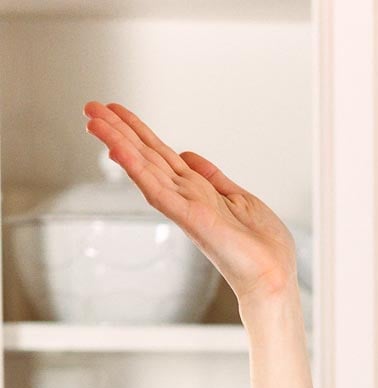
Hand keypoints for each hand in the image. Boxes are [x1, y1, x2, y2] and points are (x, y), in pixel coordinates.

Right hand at [82, 101, 295, 307]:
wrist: (275, 276)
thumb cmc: (263, 248)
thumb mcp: (240, 198)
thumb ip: (213, 177)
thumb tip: (188, 155)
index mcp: (198, 191)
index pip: (161, 155)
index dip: (138, 132)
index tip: (115, 112)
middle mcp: (186, 197)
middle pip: (146, 156)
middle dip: (118, 130)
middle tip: (89, 107)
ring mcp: (185, 207)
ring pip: (145, 167)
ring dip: (118, 142)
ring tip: (93, 119)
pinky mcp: (190, 218)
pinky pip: (157, 190)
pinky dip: (136, 169)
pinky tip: (117, 150)